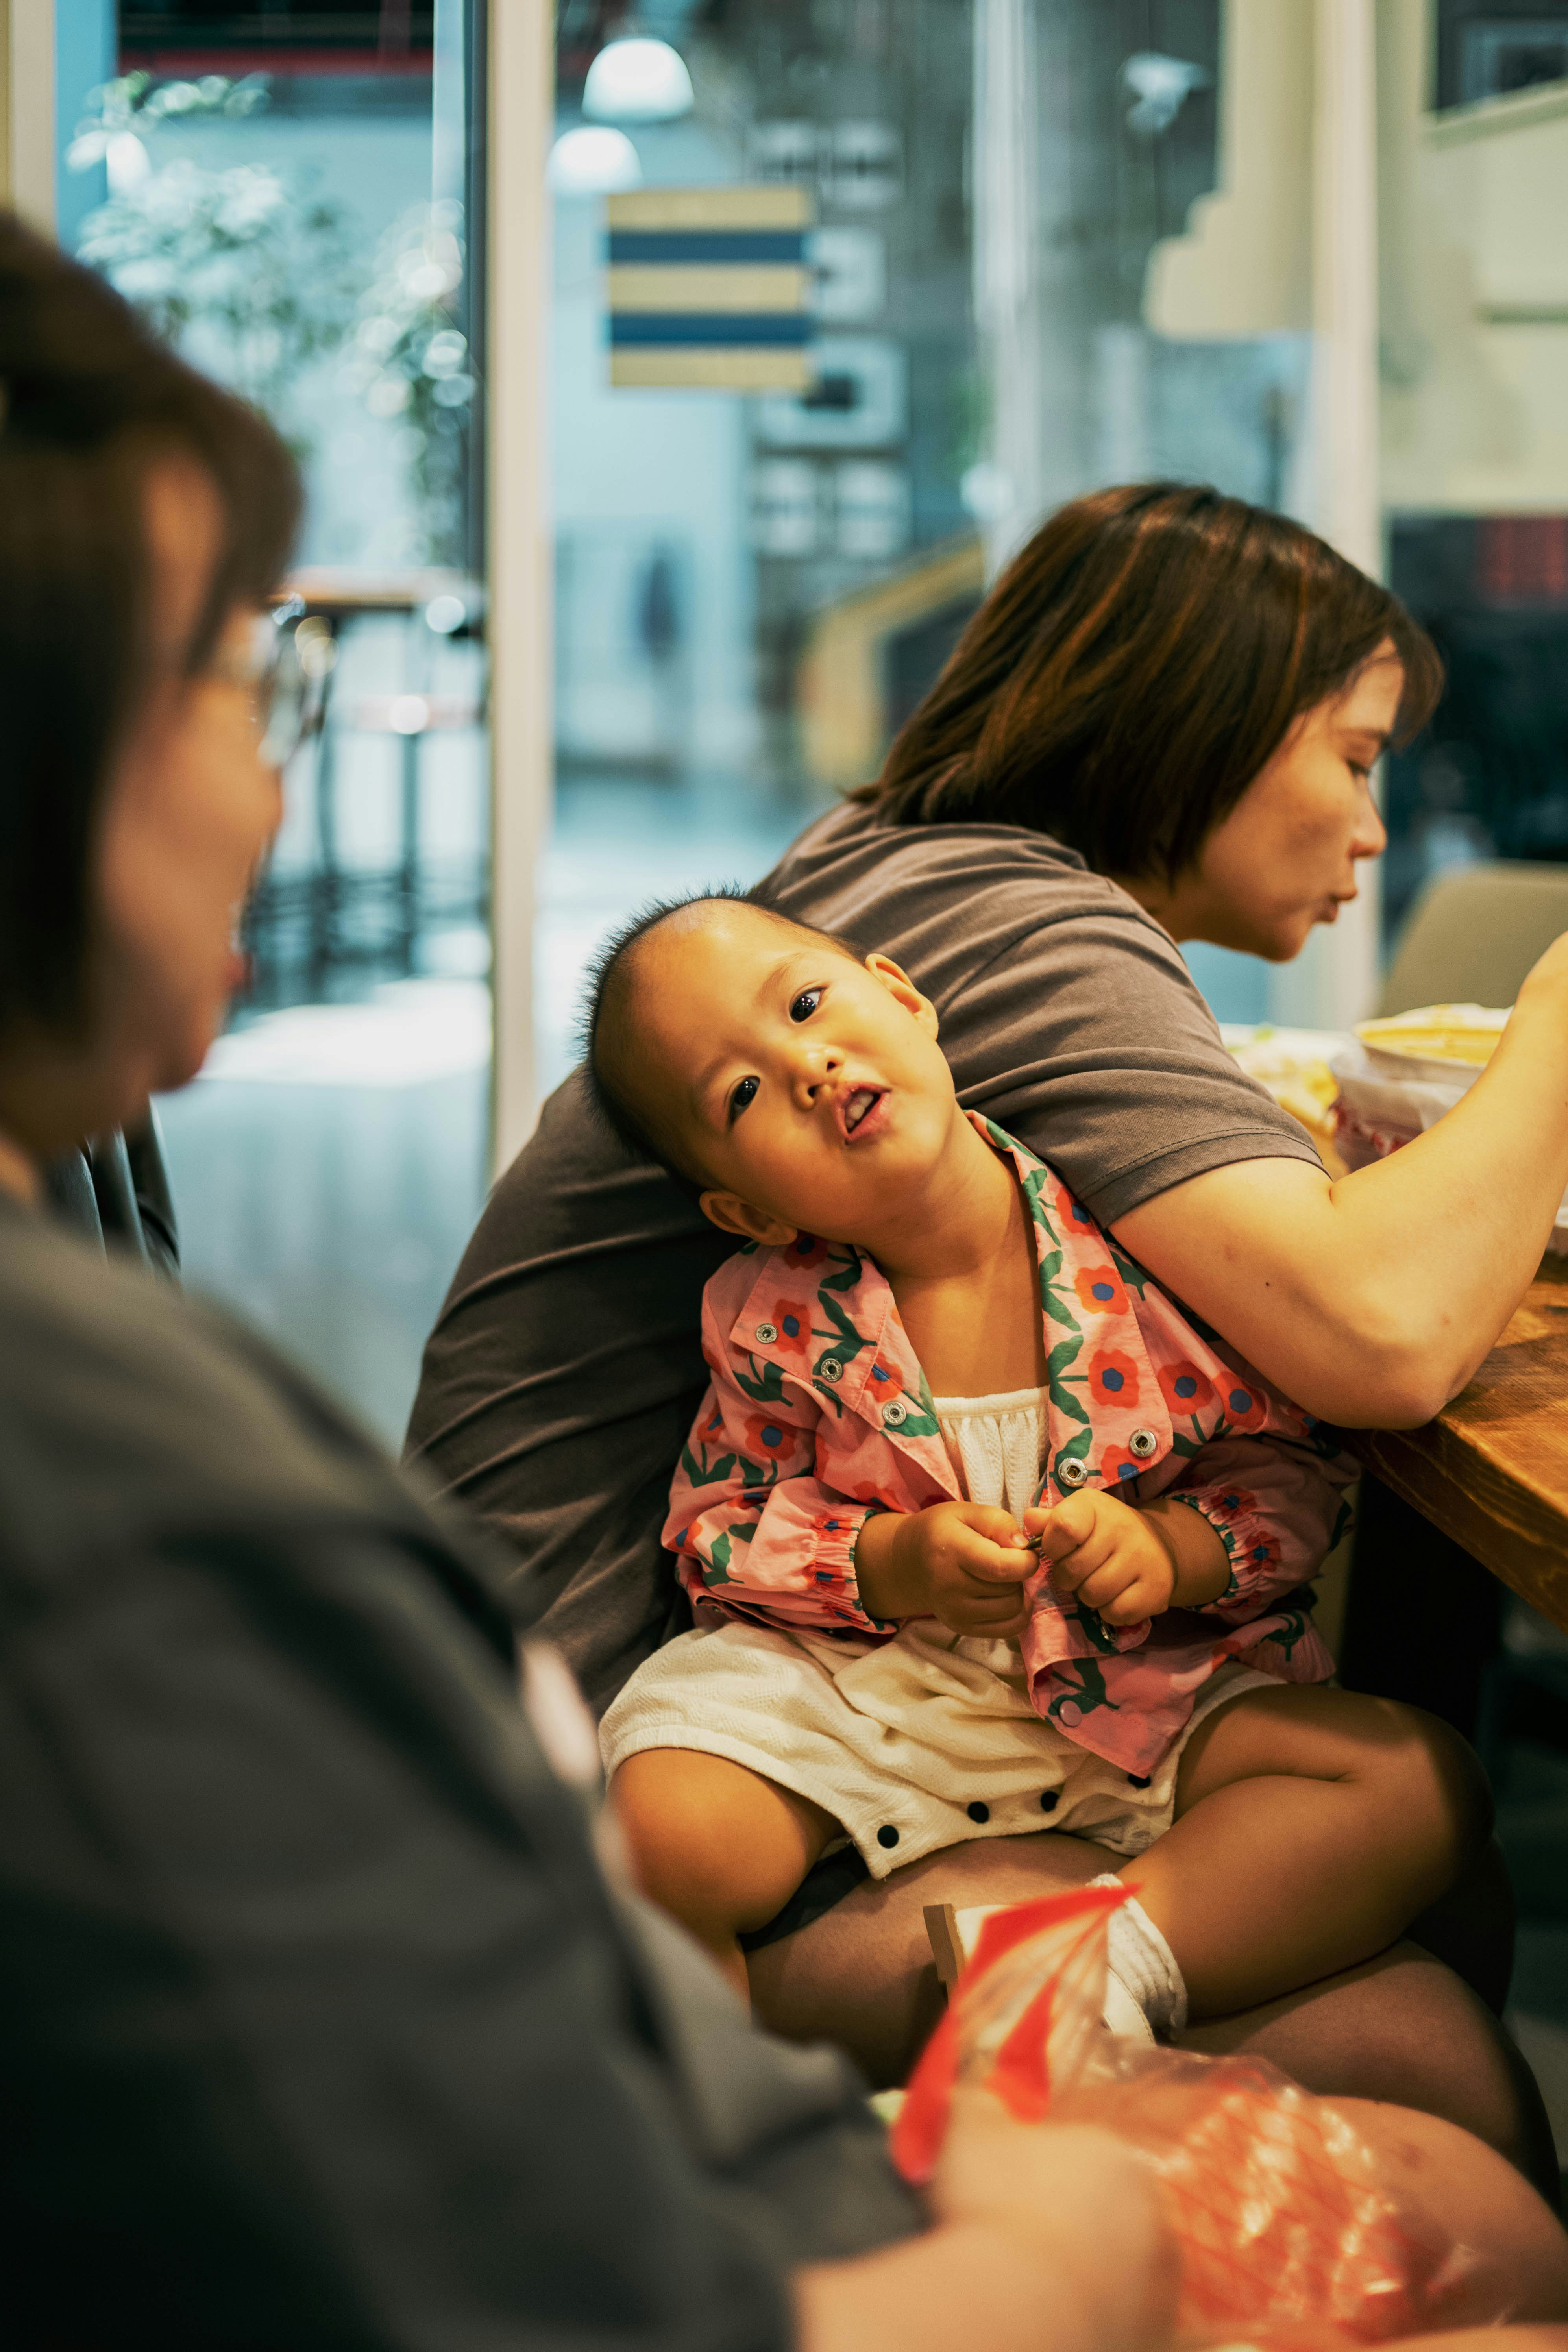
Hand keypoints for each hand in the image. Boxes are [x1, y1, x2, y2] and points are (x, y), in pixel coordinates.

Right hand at [854, 1500, 1032, 1634]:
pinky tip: (1005, 1596)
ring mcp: (954, 1613)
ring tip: (1001, 1577)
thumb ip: (998, 1522)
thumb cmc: (942, 1531)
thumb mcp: (966, 1512)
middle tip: (1005, 1560)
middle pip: (1010, 1590)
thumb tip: (1023, 1547)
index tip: (1025, 1551)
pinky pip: (1008, 1629)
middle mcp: (949, 1587)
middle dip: (1018, 1573)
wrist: (909, 1561)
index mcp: (951, 1551)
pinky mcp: (961, 1628)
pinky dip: (1016, 1613)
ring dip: (1016, 1592)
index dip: (1027, 1560)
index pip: (1002, 1568)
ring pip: (1012, 1610)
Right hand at [935, 2095, 1176, 2351]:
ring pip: (1122, 2268)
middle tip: (1021, 2244)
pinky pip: (1127, 2320)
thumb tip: (976, 2094)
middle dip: (1072, 2221)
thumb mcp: (968, 2129)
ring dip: (1090, 2272)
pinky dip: (1101, 2318)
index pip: (1081, 2155)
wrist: (1020, 2304)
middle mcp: (1153, 2214)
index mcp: (1116, 2156)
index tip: (1006, 2197)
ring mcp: (1162, 2281)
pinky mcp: (1157, 2334)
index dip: (1039, 2174)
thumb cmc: (996, 2204)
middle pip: (1108, 2211)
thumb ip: (977, 2103)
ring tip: (1036, 2287)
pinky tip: (1059, 2318)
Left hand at [1025, 1488, 1176, 1626]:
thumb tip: (1030, 1520)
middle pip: (1073, 1570)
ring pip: (1093, 1594)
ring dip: (1088, 1595)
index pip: (1063, 1528)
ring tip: (1097, 1581)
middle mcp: (1123, 1528)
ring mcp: (1143, 1559)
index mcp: (1095, 1506)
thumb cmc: (1105, 1530)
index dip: (1053, 1547)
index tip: (1060, 1550)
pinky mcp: (1156, 1588)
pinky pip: (1116, 1612)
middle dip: (1068, 1577)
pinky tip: (1115, 1595)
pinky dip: (1109, 1610)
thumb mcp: (1077, 1515)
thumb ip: (1049, 1521)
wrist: (1158, 1544)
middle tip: (1080, 1571)